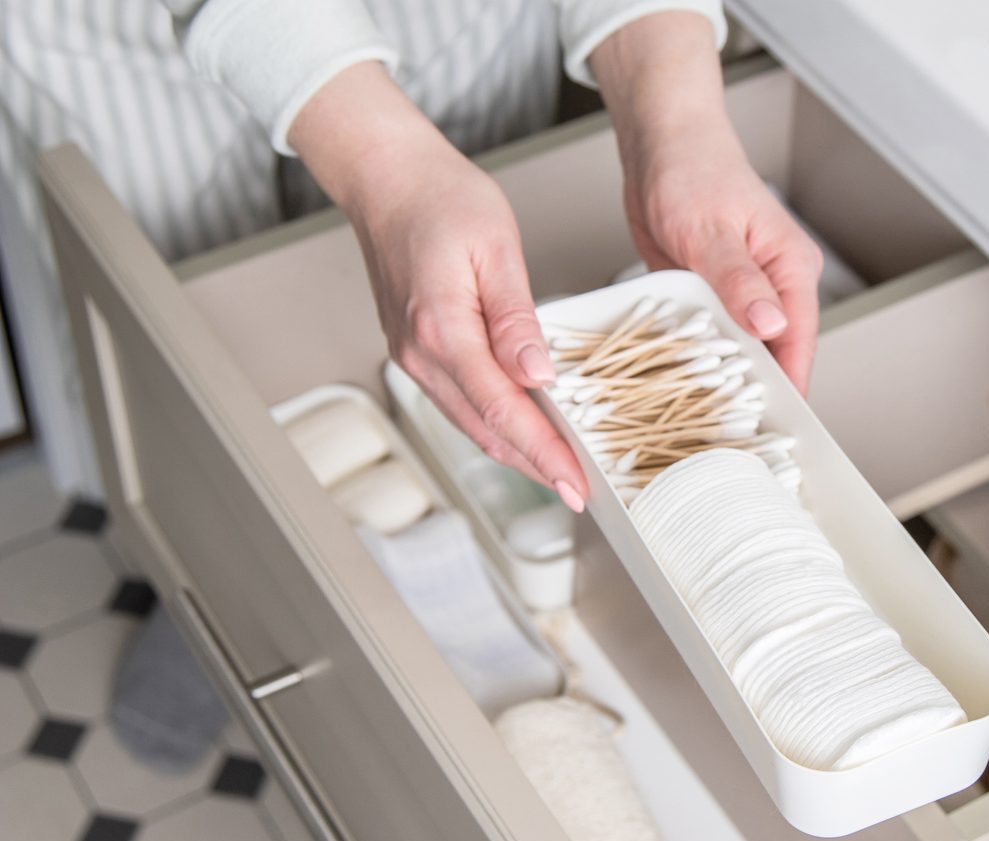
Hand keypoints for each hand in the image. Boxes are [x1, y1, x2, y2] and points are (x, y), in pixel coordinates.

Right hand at [289, 64, 586, 509]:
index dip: (544, 453)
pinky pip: (458, 403)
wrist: (386, 178)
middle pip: (485, 430)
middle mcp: (419, 353)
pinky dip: (494, 426)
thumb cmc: (440, 198)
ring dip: (515, 452)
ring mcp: (412, 356)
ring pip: (470, 423)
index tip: (575, 483)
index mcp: (441, 329)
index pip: (503, 411)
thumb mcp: (496, 249)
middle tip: (579, 491)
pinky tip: (522, 431)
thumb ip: (517, 319)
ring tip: (558, 471)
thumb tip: (538, 375)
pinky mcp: (414, 351)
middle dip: (534, 467)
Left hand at [591, 14, 822, 393]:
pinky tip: (680, 389)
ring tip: (703, 426)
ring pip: (739, 352)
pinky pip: (709, 338)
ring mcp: (742, 296)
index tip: (777, 431)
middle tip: (728, 441)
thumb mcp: (712, 230)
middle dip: (754, 394)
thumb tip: (772, 327)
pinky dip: (698, 361)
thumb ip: (740, 281)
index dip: (789, 388)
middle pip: (773, 355)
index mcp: (790, 271)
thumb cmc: (693, 171)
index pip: (798, 344)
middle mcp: (773, 288)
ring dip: (722, 382)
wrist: (661, 145)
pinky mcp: (711, 297)